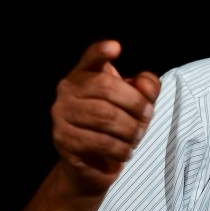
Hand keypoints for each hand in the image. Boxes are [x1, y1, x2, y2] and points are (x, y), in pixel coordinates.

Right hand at [50, 40, 160, 196]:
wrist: (95, 163)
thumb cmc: (118, 124)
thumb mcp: (138, 102)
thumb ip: (147, 88)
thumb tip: (145, 85)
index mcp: (85, 74)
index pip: (91, 58)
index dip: (101, 52)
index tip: (115, 47)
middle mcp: (67, 90)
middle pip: (107, 88)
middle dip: (136, 104)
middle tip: (147, 118)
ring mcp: (62, 115)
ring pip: (105, 117)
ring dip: (131, 129)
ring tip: (137, 137)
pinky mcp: (64, 140)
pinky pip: (100, 142)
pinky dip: (122, 148)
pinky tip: (126, 151)